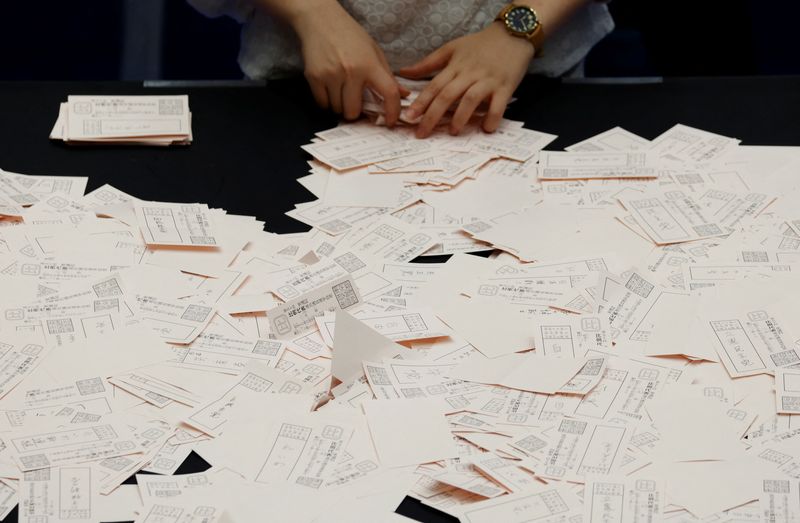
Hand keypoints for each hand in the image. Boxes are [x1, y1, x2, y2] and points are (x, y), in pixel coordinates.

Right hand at [291, 3, 407, 124]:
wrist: (321, 20)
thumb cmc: (349, 35)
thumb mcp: (374, 51)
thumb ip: (387, 74)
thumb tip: (402, 94)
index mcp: (370, 64)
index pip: (388, 93)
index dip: (393, 111)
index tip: (391, 121)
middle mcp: (351, 71)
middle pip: (354, 111)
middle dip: (355, 112)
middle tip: (355, 103)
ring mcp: (331, 75)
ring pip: (337, 109)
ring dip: (340, 105)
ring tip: (341, 90)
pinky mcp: (314, 77)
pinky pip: (322, 104)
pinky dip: (327, 102)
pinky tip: (330, 89)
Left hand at [400, 22, 534, 137]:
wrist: (512, 33)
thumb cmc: (480, 44)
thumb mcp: (452, 48)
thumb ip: (428, 63)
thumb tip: (403, 72)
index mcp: (455, 66)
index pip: (434, 86)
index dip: (420, 102)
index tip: (409, 117)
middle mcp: (469, 74)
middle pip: (447, 95)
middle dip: (432, 116)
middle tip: (422, 133)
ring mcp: (488, 80)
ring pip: (470, 100)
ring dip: (460, 117)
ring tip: (452, 131)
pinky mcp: (506, 86)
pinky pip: (498, 105)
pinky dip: (492, 117)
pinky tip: (486, 128)